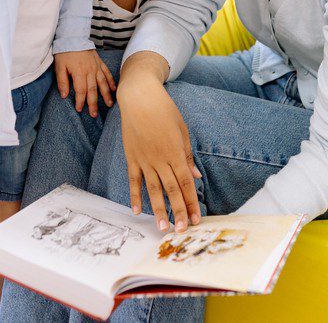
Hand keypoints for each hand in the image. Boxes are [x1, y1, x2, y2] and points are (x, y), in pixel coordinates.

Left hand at [54, 49, 115, 117]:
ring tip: (109, 104)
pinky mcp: (100, 63)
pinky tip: (113, 89)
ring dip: (106, 94)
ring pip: (103, 83)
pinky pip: (107, 73)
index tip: (80, 109)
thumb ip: (62, 81)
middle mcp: (90, 71)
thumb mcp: (59, 66)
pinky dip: (111, 81)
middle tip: (94, 114)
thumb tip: (64, 96)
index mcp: (79, 73)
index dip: (80, 101)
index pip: (81, 91)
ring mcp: (96, 67)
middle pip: (93, 90)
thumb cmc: (65, 52)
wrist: (73, 36)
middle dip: (93, 103)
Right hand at [117, 56, 201, 233]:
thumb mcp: (182, 130)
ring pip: (153, 189)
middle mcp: (160, 159)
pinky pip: (134, 180)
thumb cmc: (164, 110)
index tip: (196, 218)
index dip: (191, 202)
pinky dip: (135, 196)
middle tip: (182, 230)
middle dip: (178, 212)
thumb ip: (187, 155)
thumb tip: (195, 176)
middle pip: (171, 190)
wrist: (139, 97)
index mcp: (175, 152)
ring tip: (162, 228)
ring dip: (158, 210)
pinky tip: (137, 210)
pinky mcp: (131, 157)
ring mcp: (144, 159)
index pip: (185, 183)